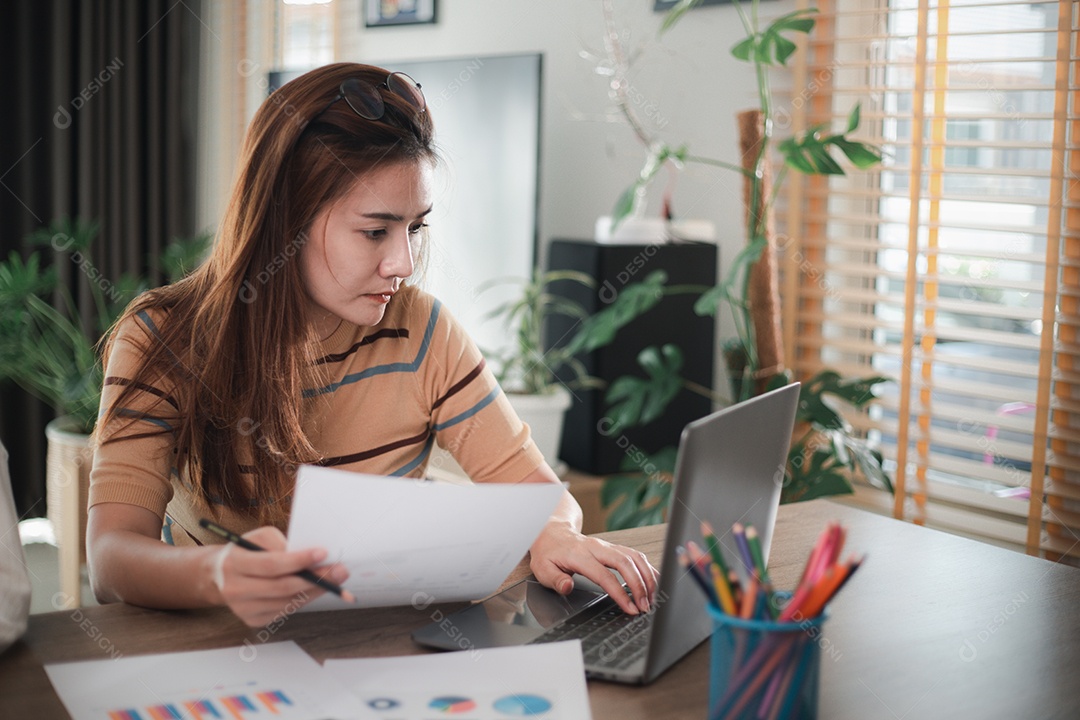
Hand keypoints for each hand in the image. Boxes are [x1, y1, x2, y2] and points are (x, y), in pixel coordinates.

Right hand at [209, 526, 349, 626]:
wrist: (221, 574)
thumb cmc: (248, 550)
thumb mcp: (260, 537)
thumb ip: (282, 544)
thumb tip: (313, 558)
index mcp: (235, 564)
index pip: (272, 564)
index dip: (299, 560)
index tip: (324, 553)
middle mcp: (236, 589)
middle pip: (283, 587)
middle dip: (316, 579)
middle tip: (340, 570)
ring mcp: (243, 608)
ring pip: (287, 601)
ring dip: (315, 590)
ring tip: (335, 579)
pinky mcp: (253, 620)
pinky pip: (285, 611)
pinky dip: (303, 599)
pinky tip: (315, 589)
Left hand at [529, 521, 658, 614]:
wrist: (552, 533)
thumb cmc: (549, 553)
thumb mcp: (543, 570)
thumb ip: (556, 580)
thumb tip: (567, 587)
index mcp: (580, 555)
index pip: (605, 576)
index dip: (620, 593)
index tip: (630, 608)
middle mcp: (597, 548)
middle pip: (625, 563)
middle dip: (639, 585)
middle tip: (646, 605)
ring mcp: (607, 546)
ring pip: (634, 557)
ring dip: (647, 576)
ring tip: (653, 597)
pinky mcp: (613, 547)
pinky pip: (635, 554)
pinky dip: (647, 567)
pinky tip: (653, 581)